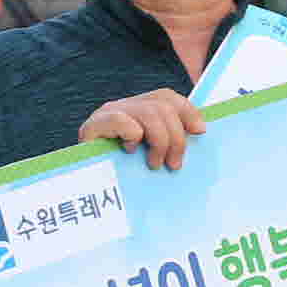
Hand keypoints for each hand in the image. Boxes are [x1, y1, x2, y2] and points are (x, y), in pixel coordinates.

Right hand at [78, 89, 205, 170]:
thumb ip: (169, 141)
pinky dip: (132, 134)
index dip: (187, 110)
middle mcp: (123, 106)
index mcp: (138, 109)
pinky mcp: (92, 127)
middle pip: (161, 106)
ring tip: (155, 163)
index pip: (167, 96)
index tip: (200, 131)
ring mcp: (107, 114)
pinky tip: (129, 150)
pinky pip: (121, 120)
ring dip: (160, 141)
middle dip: (175, 137)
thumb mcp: (153, 155)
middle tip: (174, 164)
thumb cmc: (125, 175)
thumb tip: (200, 130)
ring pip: (147, 112)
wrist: (86, 189)